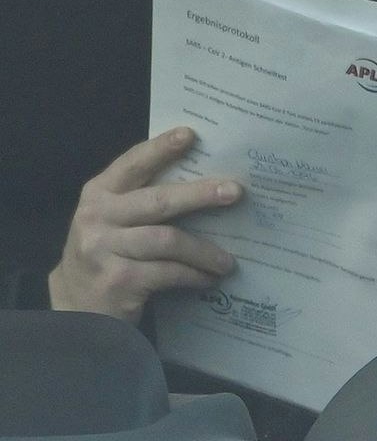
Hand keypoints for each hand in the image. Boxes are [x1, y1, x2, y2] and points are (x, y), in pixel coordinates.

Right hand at [49, 128, 242, 320]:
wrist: (76, 305)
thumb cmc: (107, 255)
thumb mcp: (113, 222)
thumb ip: (143, 201)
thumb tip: (206, 185)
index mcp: (98, 194)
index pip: (132, 165)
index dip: (160, 149)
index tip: (190, 134)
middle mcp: (97, 217)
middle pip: (158, 201)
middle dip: (200, 195)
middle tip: (235, 192)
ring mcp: (104, 248)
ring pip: (168, 240)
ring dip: (205, 251)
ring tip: (227, 262)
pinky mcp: (118, 279)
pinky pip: (169, 272)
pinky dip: (195, 275)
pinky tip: (209, 279)